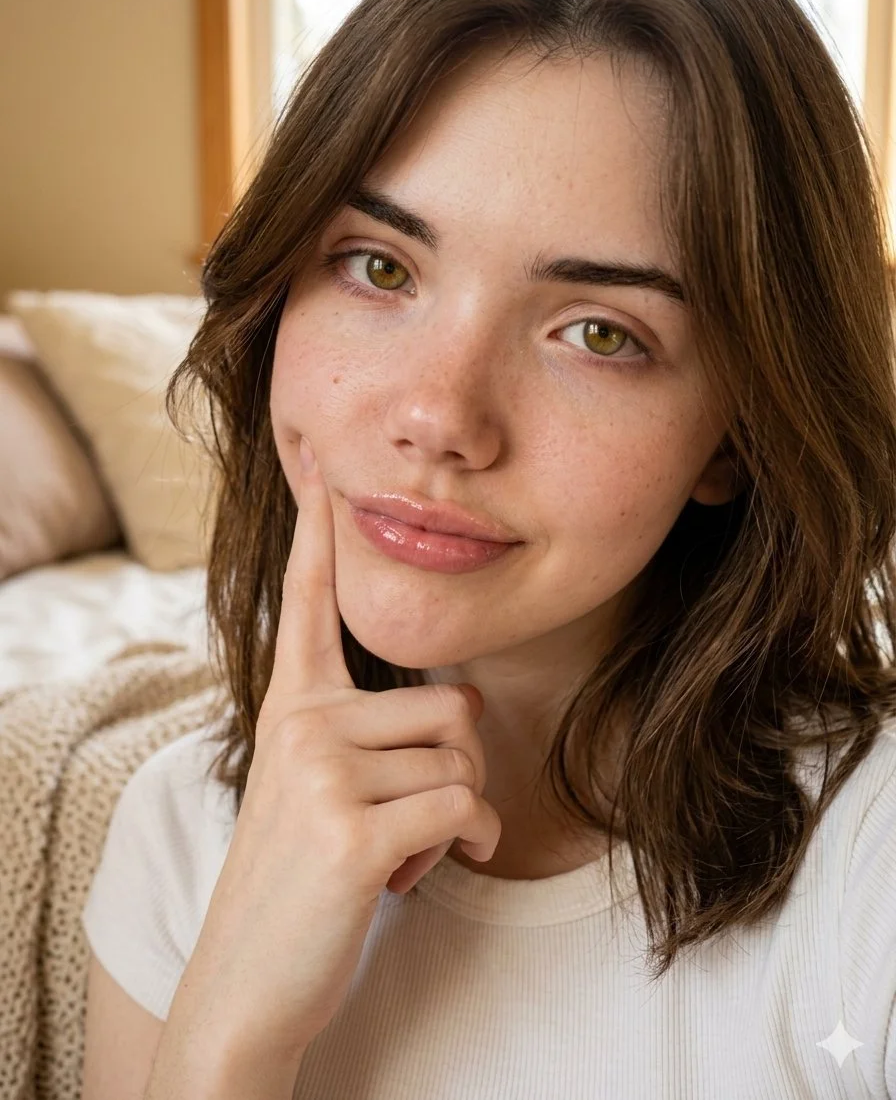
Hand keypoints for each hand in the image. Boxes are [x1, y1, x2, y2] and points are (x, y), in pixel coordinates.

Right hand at [171, 436, 501, 1065]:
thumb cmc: (301, 880)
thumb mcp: (318, 788)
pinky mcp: (350, 826)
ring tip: (393, 851)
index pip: (309, 600)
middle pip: (453, 705)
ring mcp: (322, 769)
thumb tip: (462, 702)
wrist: (245, 983)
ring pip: (464, 760)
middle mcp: (302, 719)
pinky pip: (464, 807)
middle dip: (452, 774)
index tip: (319, 461)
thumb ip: (367, 731)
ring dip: (454, 821)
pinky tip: (418, 874)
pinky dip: (468, 847)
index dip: (320, 530)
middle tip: (395, 825)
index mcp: (293, 704)